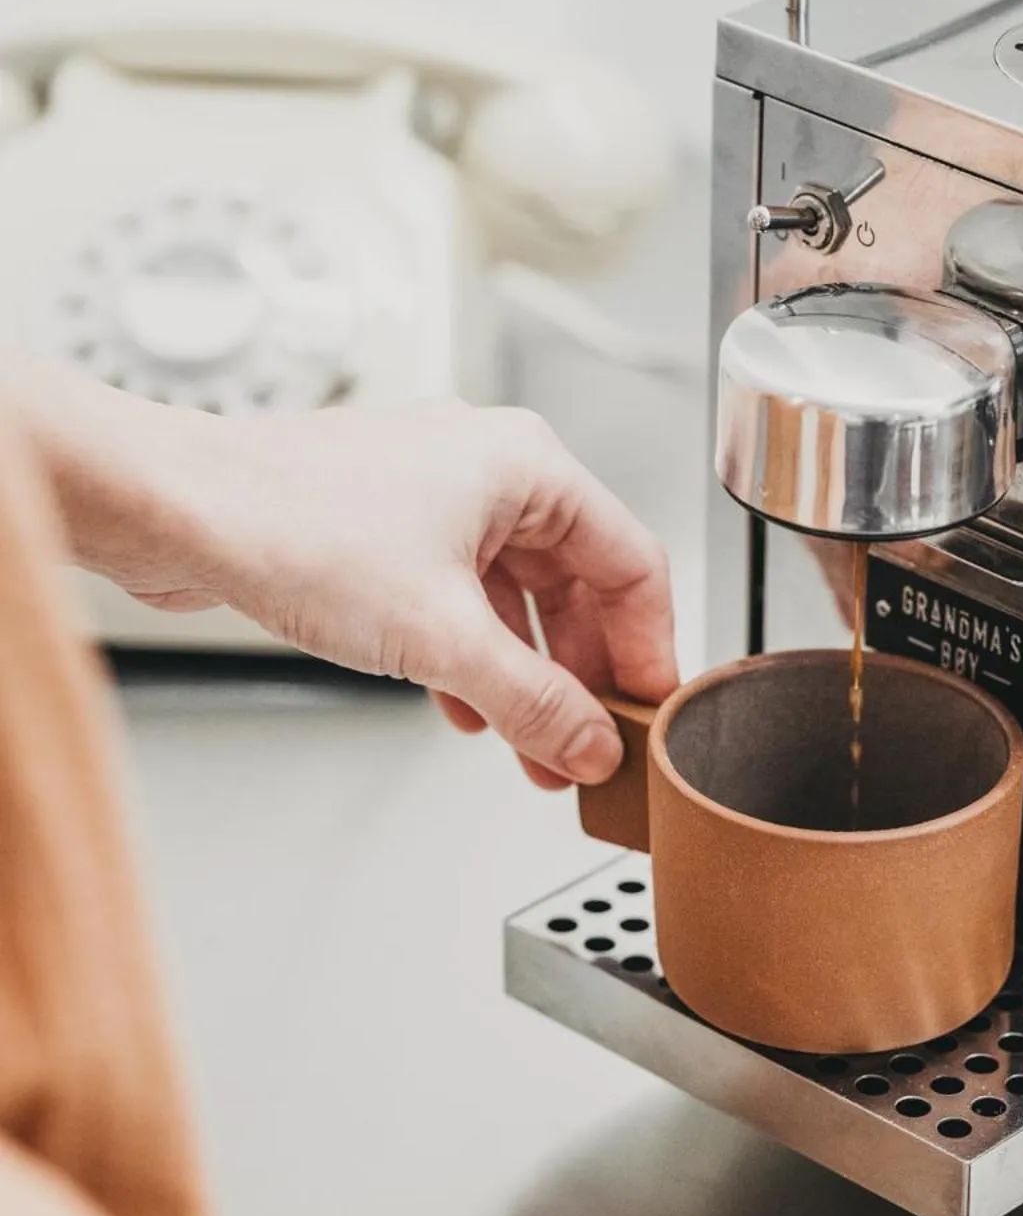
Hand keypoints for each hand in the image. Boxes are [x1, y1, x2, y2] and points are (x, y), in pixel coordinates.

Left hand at [178, 400, 678, 788]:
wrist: (180, 511)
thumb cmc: (294, 525)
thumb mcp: (442, 637)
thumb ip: (533, 700)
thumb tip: (588, 744)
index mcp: (527, 465)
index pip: (632, 562)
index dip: (649, 647)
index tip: (649, 712)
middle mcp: (487, 471)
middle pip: (575, 585)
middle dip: (580, 675)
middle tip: (589, 745)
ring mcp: (433, 497)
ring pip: (513, 599)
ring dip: (525, 677)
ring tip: (534, 749)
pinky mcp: (385, 530)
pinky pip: (458, 601)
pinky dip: (471, 659)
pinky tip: (467, 711)